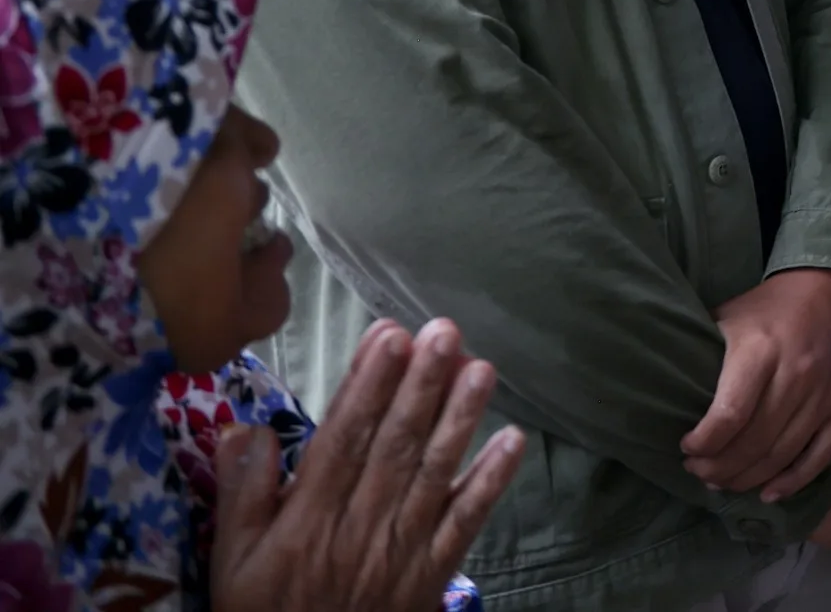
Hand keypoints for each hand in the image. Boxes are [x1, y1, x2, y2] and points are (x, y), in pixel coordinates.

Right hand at [212, 318, 523, 611]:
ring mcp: (401, 546)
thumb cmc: (265, 610)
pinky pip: (465, 523)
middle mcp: (360, 523)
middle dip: (421, 385)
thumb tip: (242, 426)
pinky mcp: (433, 570)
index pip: (343, 438)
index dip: (367, 385)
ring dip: (460, 419)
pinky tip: (512, 441)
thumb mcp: (231, 559)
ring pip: (433, 473)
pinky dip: (490, 482)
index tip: (388, 336)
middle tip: (443, 333)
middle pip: (394, 445)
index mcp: (308, 515)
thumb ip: (240, 492)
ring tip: (482, 369)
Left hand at [683, 268, 830, 502]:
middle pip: (753, 443)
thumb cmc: (769, 307)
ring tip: (723, 482)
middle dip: (718, 468)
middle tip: (698, 472)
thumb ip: (701, 354)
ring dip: (747, 479)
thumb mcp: (728, 317)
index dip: (702, 443)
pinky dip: (793, 482)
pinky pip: (820, 457)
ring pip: (782, 456)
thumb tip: (664, 394)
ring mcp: (825, 394)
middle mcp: (796, 374)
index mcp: (760, 350)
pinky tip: (768, 493)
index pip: (728, 416)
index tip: (686, 447)